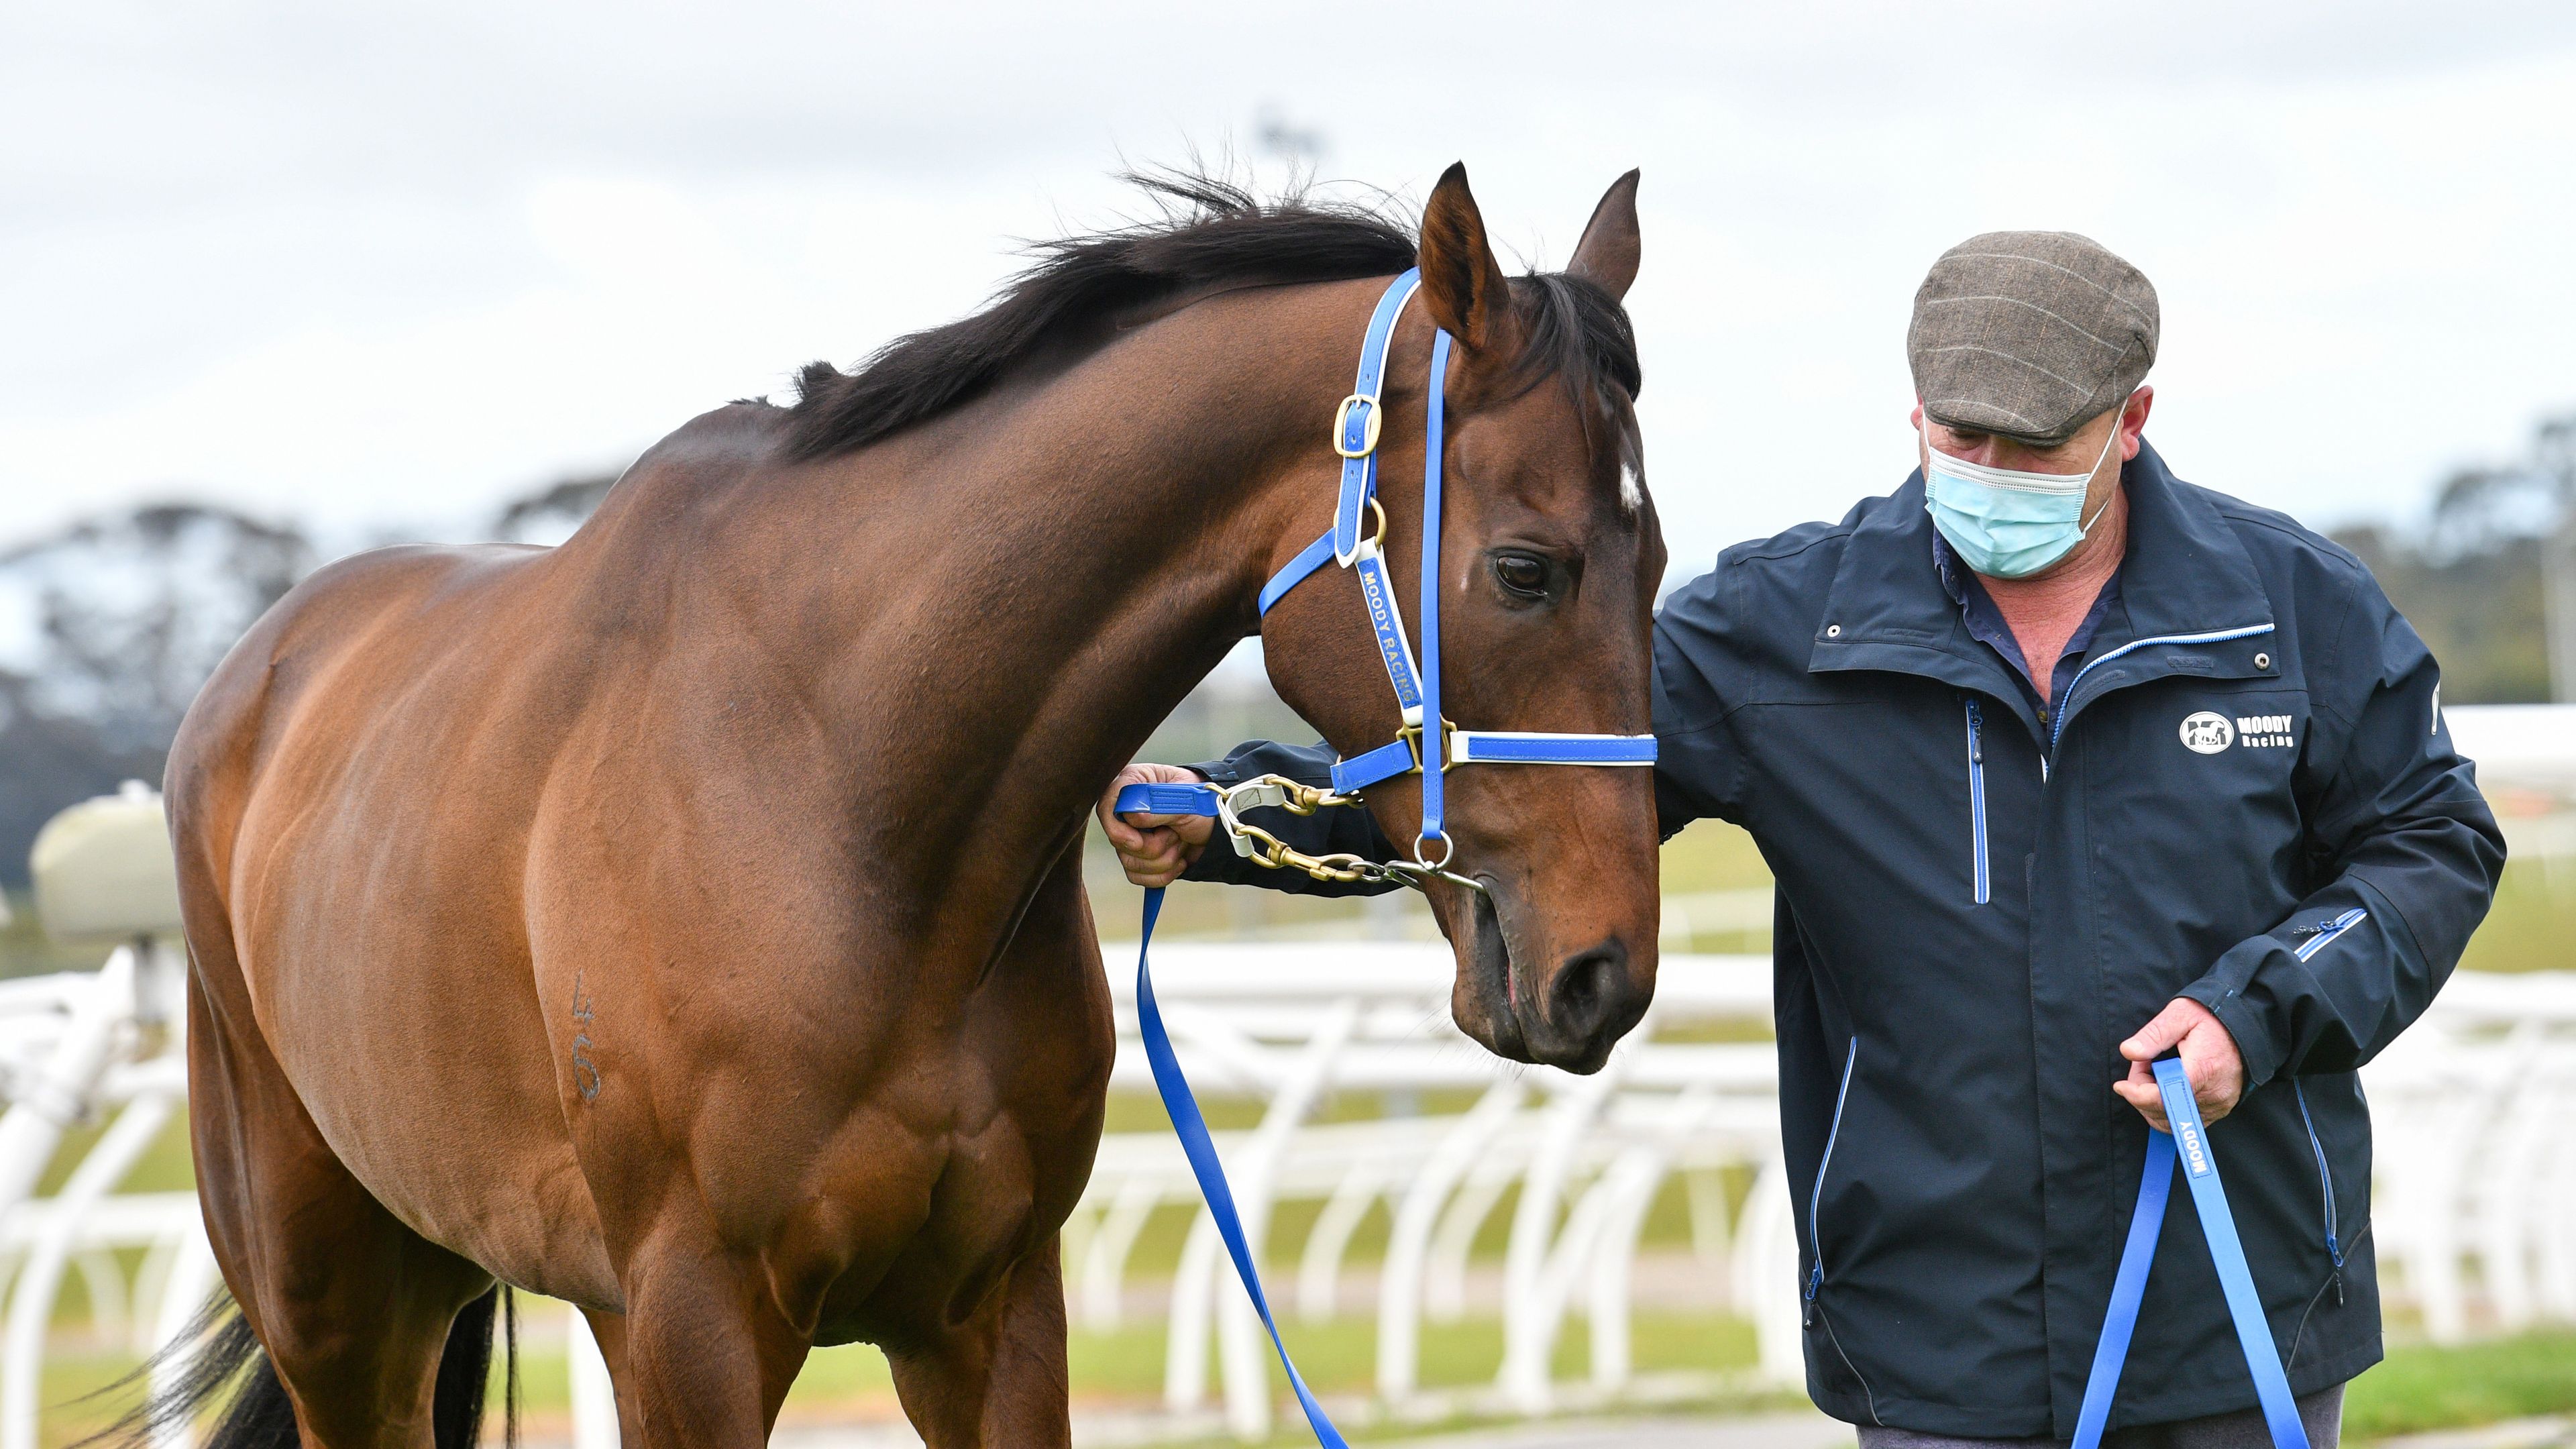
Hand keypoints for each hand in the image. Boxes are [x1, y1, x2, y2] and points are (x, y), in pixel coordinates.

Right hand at [1097, 763, 1214, 887]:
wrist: (1217, 824)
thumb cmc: (1201, 802)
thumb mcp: (1185, 799)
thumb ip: (1157, 806)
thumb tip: (1132, 817)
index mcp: (1133, 784)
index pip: (1107, 807)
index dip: (1118, 829)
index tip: (1138, 841)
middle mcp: (1126, 811)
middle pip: (1119, 840)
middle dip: (1154, 845)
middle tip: (1175, 833)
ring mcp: (1131, 836)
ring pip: (1130, 863)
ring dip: (1164, 860)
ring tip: (1180, 843)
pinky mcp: (1139, 858)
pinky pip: (1138, 877)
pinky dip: (1163, 875)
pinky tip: (1178, 861)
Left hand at [2115, 997, 2245, 1131]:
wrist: (2247, 1027)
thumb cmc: (2212, 1018)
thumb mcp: (2180, 1014)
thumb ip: (2153, 1034)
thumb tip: (2129, 1051)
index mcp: (2203, 1069)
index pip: (2163, 1098)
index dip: (2136, 1094)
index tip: (2121, 1085)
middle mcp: (2213, 1094)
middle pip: (2164, 1112)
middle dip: (2142, 1093)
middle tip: (2142, 1066)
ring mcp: (2219, 1105)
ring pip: (2173, 1122)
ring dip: (2153, 1103)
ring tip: (2153, 1074)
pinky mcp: (2221, 1109)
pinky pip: (2187, 1121)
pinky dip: (2168, 1109)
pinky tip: (2165, 1086)